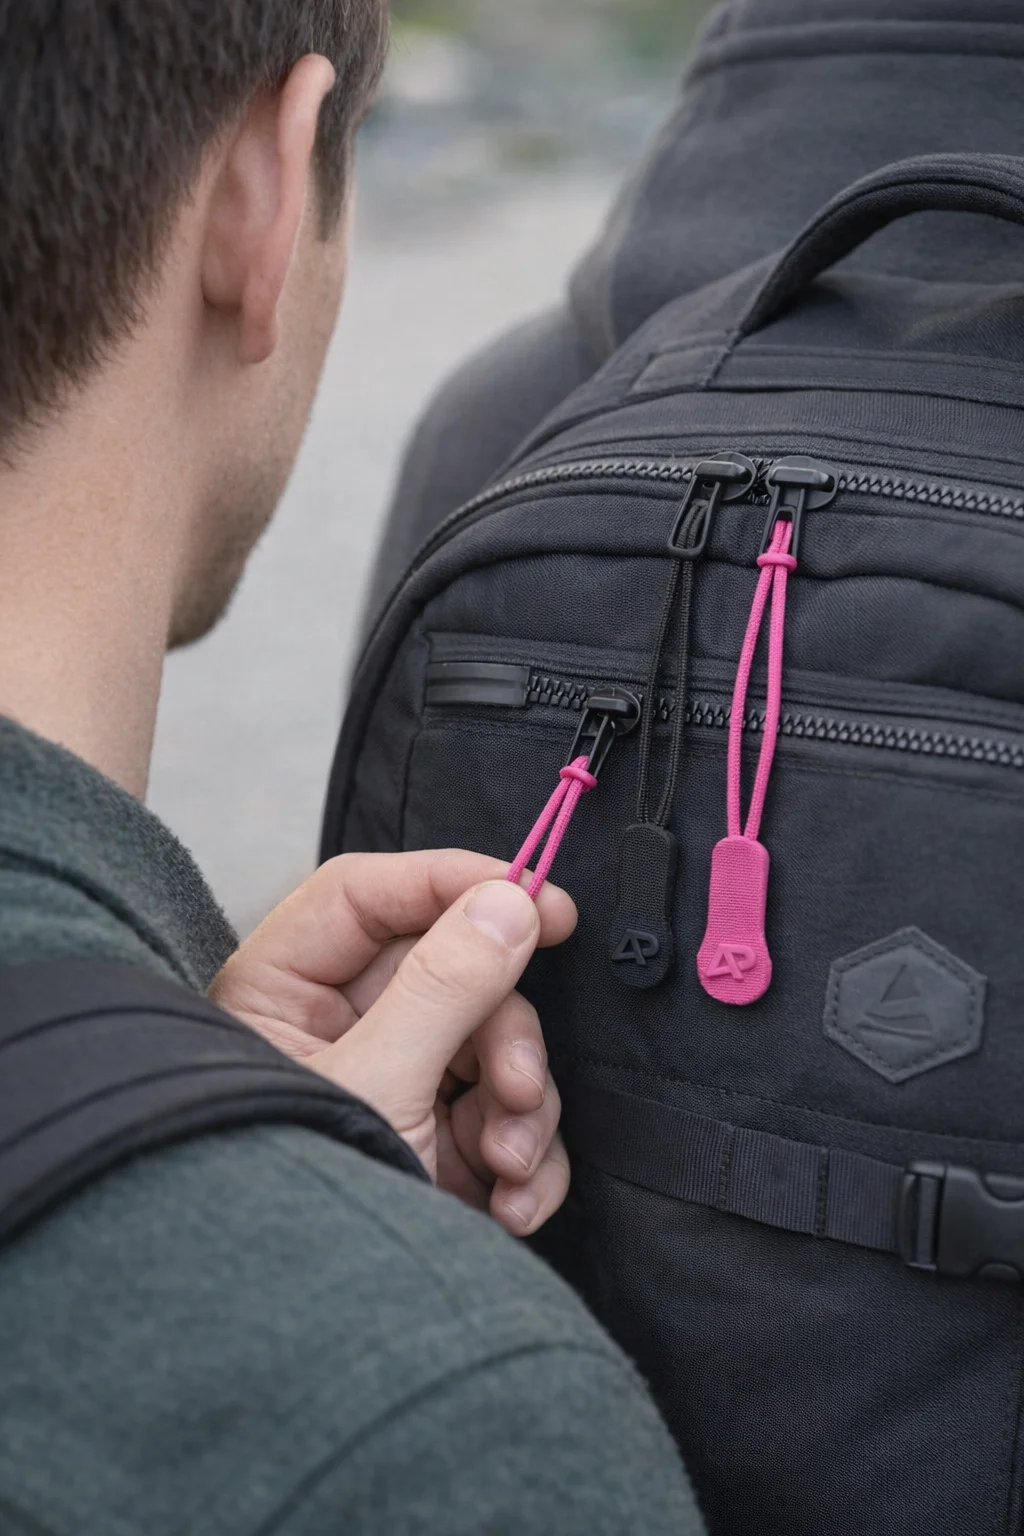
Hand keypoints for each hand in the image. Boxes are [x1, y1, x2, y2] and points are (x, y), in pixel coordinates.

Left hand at [210, 850, 576, 1236]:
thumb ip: (444, 988)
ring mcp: (396, 1083)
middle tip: (517, 1087)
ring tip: (509, 1166)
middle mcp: (338, 1027)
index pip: (370, 893)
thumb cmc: (301, 1207)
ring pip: (492, 1045)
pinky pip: (503, 1114)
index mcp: (281, 993)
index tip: (542, 901)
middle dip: (502, 1037)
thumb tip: (507, 902)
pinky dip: (524, 1157)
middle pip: (454, 972)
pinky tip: (515, 1205)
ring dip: (521, 1108)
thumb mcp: (376, 1088)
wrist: (312, 1356)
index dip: (456, 881)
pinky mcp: (438, 1141)